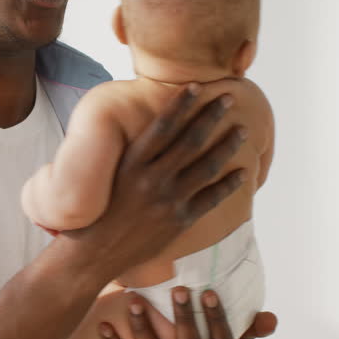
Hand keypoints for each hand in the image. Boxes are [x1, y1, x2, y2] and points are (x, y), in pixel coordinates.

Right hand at [65, 84, 247, 277]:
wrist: (95, 253)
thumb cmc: (98, 213)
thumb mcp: (108, 178)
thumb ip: (131, 158)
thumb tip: (147, 134)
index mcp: (131, 164)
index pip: (161, 126)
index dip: (180, 104)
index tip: (195, 86)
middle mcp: (151, 179)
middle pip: (189, 141)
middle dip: (211, 116)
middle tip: (228, 97)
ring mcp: (167, 200)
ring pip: (206, 166)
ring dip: (227, 145)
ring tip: (242, 130)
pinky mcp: (179, 221)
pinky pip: (211, 198)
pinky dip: (229, 184)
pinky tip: (243, 173)